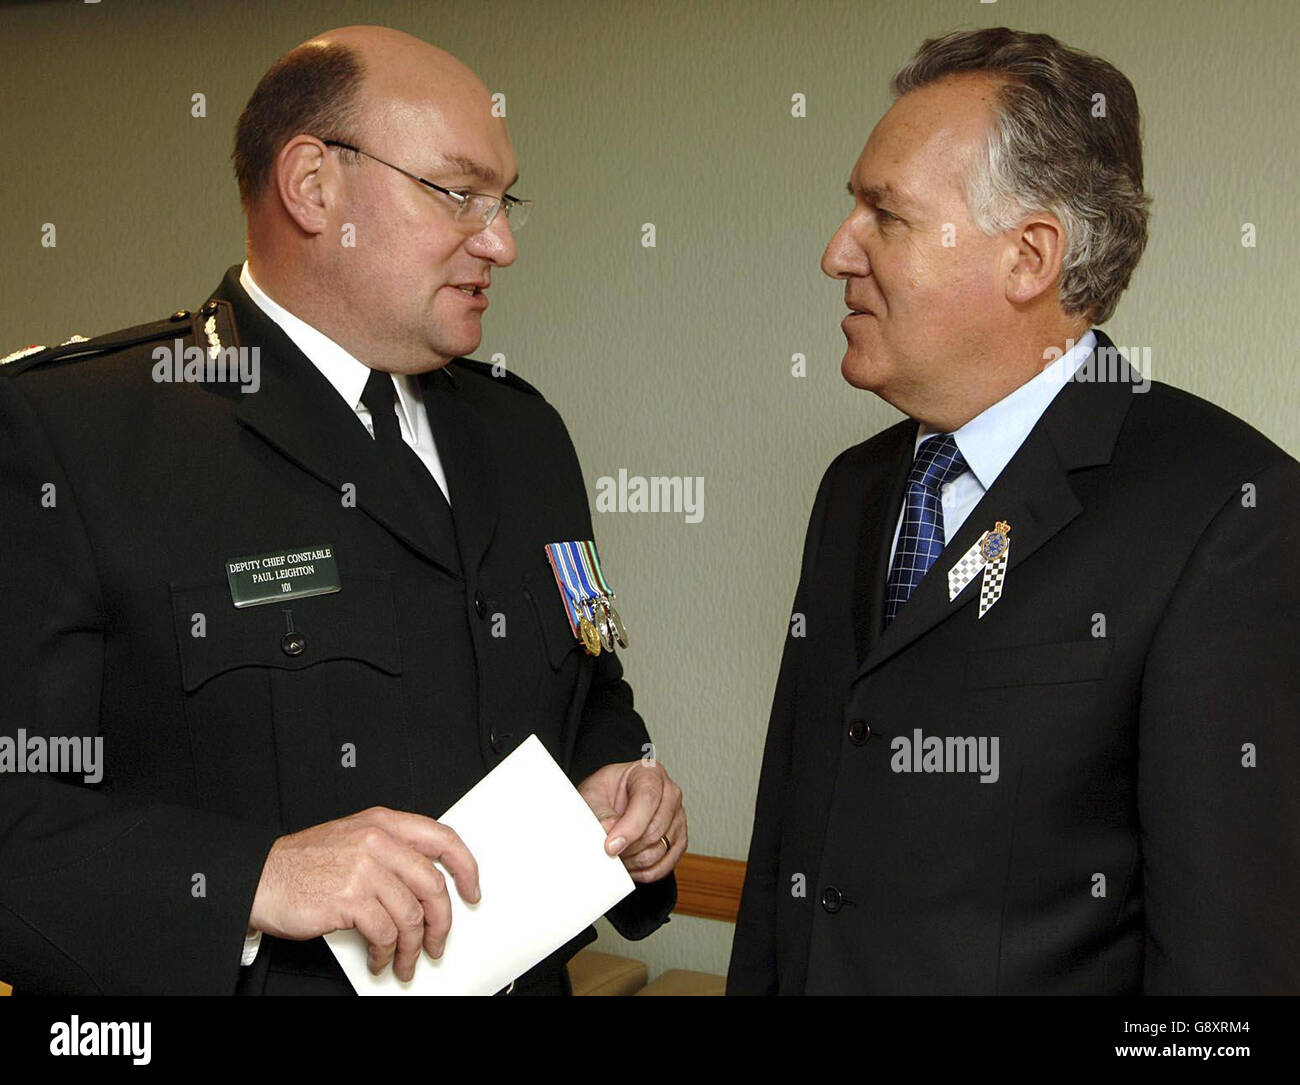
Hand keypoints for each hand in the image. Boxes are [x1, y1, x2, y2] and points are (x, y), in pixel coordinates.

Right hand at [248, 806, 479, 981]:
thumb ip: (390, 851)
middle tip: (438, 941)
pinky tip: (380, 959)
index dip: (466, 867)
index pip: (443, 839)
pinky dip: (387, 953)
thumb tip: (426, 884)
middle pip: (433, 885)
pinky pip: (386, 932)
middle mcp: (378, 841)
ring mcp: (364, 868)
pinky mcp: (350, 898)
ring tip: (404, 961)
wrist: (259, 877)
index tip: (472, 890)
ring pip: (412, 915)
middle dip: (442, 922)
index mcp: (383, 823)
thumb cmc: (302, 863)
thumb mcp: (352, 839)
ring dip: (412, 947)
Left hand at [578, 759, 685, 882]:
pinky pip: (667, 864)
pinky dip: (646, 872)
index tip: (610, 846)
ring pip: (660, 849)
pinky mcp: (679, 839)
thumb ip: (599, 811)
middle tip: (608, 851)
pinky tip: (630, 865)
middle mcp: (669, 793)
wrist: (611, 802)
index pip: (647, 799)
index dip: (629, 826)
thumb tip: (609, 830)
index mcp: (650, 773)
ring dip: (635, 860)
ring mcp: (677, 817)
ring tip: (617, 856)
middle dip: (629, 847)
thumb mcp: (592, 794)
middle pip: (656, 828)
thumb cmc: (605, 793)